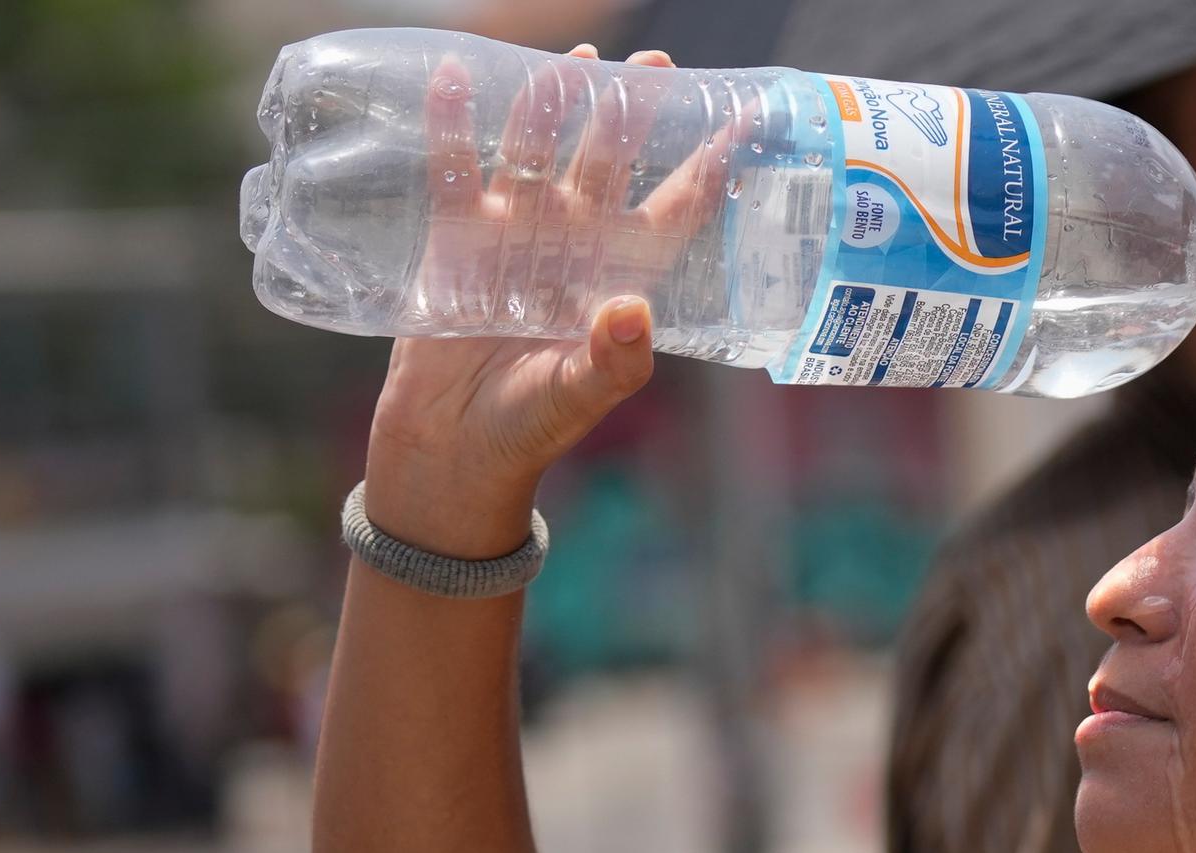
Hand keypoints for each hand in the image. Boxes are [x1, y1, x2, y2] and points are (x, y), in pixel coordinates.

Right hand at [365, 46, 724, 547]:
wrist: (454, 448)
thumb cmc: (531, 427)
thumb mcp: (579, 396)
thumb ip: (612, 359)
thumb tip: (632, 311)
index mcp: (621, 274)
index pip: (675, 209)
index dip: (706, 167)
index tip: (740, 121)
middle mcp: (575, 242)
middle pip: (609, 162)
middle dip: (630, 114)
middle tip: (652, 63)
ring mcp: (515, 231)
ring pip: (539, 153)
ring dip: (552, 107)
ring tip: (573, 62)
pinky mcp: (457, 236)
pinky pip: (457, 170)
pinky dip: (455, 126)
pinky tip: (460, 77)